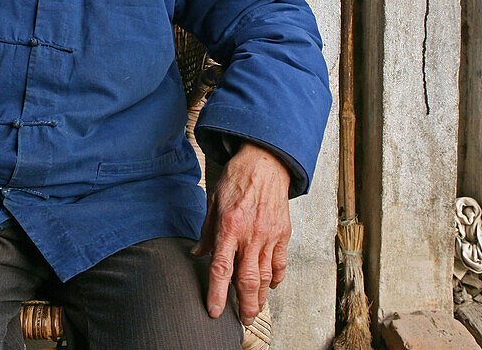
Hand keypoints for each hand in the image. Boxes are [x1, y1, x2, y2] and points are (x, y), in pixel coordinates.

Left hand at [192, 142, 291, 326]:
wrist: (265, 162)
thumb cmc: (238, 179)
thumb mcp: (213, 202)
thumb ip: (207, 232)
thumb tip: (198, 253)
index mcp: (229, 227)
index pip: (221, 269)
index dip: (216, 293)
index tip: (213, 310)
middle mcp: (251, 235)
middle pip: (248, 281)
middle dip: (244, 305)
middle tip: (241, 320)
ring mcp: (269, 236)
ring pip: (266, 277)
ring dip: (260, 297)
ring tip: (254, 309)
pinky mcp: (283, 234)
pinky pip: (280, 264)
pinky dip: (276, 279)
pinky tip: (270, 286)